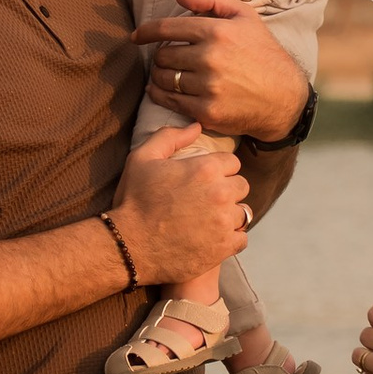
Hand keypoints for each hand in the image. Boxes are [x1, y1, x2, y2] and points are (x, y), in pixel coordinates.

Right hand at [115, 122, 249, 285]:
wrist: (129, 245)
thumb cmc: (134, 201)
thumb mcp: (142, 158)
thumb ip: (170, 137)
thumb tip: (196, 126)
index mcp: (206, 168)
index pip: (233, 162)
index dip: (219, 170)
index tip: (204, 181)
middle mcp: (220, 193)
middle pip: (242, 186)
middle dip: (227, 191)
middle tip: (206, 200)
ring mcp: (224, 222)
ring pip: (243, 212)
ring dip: (229, 215)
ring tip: (209, 220)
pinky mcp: (224, 246)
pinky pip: (242, 238)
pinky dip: (231, 238)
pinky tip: (212, 238)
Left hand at [133, 0, 310, 143]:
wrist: (284, 97)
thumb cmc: (263, 52)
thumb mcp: (246, 17)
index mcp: (216, 32)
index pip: (166, 29)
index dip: (145, 32)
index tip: (137, 36)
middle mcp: (209, 58)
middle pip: (162, 56)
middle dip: (161, 56)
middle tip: (168, 59)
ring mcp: (207, 87)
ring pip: (163, 79)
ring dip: (160, 76)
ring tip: (168, 74)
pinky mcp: (206, 111)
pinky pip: (169, 101)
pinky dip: (160, 95)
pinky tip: (162, 91)